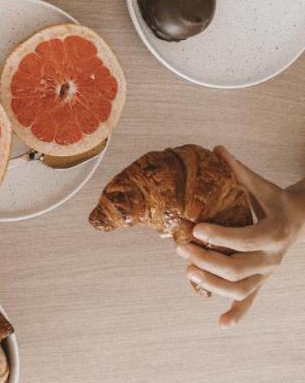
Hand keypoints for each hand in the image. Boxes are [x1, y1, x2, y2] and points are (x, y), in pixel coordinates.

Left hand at [176, 146, 304, 327]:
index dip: (219, 236)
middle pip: (237, 268)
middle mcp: (272, 258)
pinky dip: (237, 314)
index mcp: (273, 233)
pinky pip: (250, 302)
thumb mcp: (260, 185)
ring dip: (212, 284)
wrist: (298, 220)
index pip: (244, 239)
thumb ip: (238, 171)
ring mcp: (266, 273)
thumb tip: (217, 149)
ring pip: (240, 289)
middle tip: (181, 248)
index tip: (195, 228)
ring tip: (187, 271)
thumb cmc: (272, 200)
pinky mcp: (261, 282)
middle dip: (207, 259)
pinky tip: (221, 323)